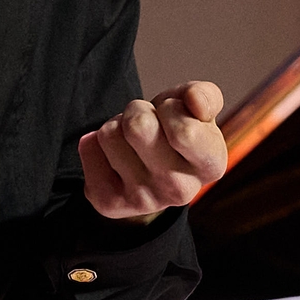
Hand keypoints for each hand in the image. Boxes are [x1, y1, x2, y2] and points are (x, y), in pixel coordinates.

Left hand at [79, 81, 226, 220]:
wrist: (149, 167)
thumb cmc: (175, 129)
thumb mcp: (195, 108)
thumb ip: (204, 96)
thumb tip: (196, 103)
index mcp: (211, 166)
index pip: (183, 131)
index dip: (170, 108)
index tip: (172, 114)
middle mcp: (180, 191)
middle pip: (138, 126)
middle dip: (138, 111)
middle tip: (147, 124)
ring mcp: (144, 201)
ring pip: (110, 134)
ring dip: (117, 126)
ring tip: (131, 140)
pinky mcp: (110, 203)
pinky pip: (88, 149)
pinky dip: (96, 142)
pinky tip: (114, 154)